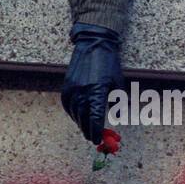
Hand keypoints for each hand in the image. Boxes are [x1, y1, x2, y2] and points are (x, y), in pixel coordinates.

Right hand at [61, 23, 123, 142]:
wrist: (93, 44)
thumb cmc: (109, 64)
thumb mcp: (118, 83)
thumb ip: (118, 102)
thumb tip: (117, 117)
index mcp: (97, 90)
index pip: (95, 117)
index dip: (96, 130)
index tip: (98, 139)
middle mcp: (82, 91)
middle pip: (83, 118)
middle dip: (88, 130)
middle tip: (92, 138)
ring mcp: (72, 88)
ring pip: (75, 113)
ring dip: (80, 123)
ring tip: (86, 129)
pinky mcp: (66, 85)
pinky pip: (68, 105)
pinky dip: (72, 113)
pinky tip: (78, 117)